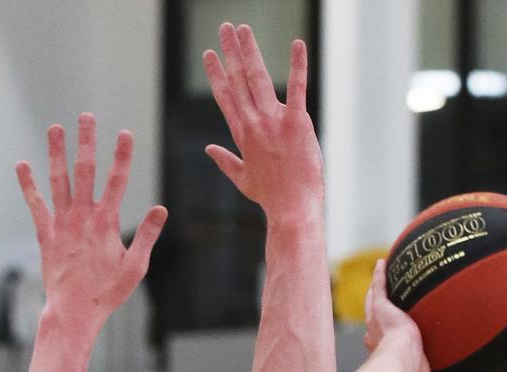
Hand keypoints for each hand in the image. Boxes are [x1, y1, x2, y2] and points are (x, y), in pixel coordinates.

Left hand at [16, 113, 166, 335]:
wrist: (75, 310)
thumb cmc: (109, 292)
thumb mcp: (136, 267)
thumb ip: (148, 235)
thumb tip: (161, 209)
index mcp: (106, 223)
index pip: (117, 181)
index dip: (122, 156)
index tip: (126, 133)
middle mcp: (82, 217)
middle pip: (85, 171)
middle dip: (86, 142)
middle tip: (86, 116)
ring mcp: (61, 224)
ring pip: (58, 180)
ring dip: (56, 153)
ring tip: (55, 128)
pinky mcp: (46, 234)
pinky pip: (35, 204)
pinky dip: (28, 184)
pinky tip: (22, 164)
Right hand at [203, 23, 322, 218]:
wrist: (292, 208)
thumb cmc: (271, 197)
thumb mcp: (243, 179)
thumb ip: (225, 161)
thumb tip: (209, 150)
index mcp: (242, 134)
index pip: (225, 97)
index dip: (216, 74)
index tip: (209, 54)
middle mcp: (254, 124)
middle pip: (238, 80)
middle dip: (230, 52)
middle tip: (224, 28)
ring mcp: (274, 122)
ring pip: (258, 78)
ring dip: (250, 51)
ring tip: (243, 28)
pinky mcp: (296, 124)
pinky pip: (297, 88)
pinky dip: (297, 65)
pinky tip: (297, 44)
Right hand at [365, 259, 432, 371]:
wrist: (399, 364)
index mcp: (380, 351)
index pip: (376, 342)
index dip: (376, 339)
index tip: (377, 337)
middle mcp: (374, 334)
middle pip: (372, 319)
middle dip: (373, 310)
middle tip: (375, 302)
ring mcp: (376, 318)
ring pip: (373, 300)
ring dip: (375, 288)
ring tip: (379, 275)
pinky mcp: (381, 306)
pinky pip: (380, 286)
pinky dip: (380, 275)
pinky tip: (383, 262)